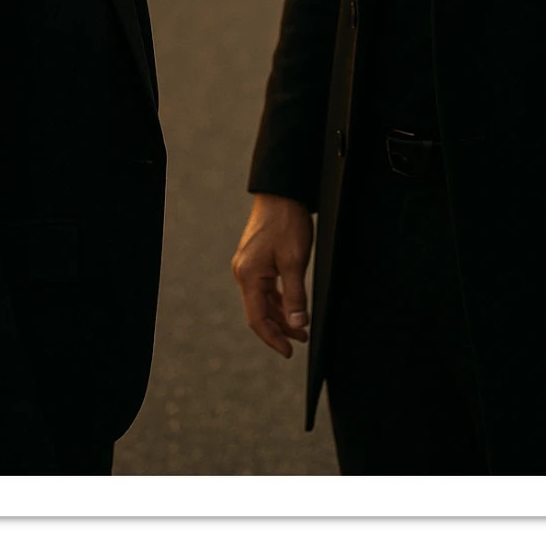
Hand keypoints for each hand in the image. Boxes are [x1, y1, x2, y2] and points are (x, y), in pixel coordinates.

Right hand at [231, 194, 313, 358]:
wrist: (281, 193)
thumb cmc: (286, 223)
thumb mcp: (295, 261)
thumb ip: (295, 295)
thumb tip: (298, 325)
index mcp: (248, 275)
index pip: (257, 319)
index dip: (273, 338)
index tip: (289, 351)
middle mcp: (243, 273)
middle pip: (260, 311)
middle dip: (280, 329)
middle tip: (302, 340)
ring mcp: (248, 266)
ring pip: (263, 300)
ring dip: (281, 315)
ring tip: (302, 327)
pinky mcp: (256, 259)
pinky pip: (265, 287)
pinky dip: (279, 300)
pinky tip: (292, 306)